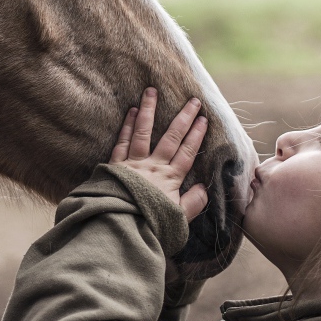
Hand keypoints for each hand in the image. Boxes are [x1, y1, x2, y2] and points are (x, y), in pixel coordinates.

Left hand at [109, 88, 210, 221]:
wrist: (119, 229)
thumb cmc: (149, 227)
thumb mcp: (177, 220)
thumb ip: (193, 204)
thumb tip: (205, 188)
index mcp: (170, 180)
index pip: (187, 153)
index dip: (196, 136)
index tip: (204, 119)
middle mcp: (153, 167)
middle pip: (171, 137)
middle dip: (183, 118)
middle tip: (192, 100)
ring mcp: (133, 164)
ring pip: (143, 132)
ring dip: (148, 110)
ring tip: (151, 91)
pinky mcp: (115, 165)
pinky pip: (122, 141)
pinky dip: (126, 125)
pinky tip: (130, 111)